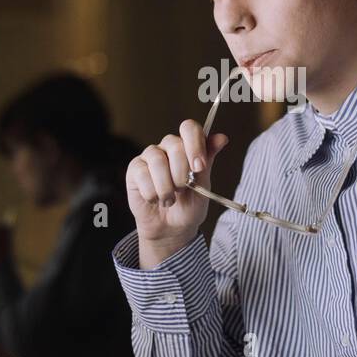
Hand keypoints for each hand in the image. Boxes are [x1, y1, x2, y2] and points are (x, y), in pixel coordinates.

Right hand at [125, 119, 229, 262]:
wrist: (172, 228)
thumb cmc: (189, 206)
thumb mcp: (203, 185)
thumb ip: (208, 160)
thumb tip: (222, 137)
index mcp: (188, 146)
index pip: (189, 128)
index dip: (194, 145)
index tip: (199, 168)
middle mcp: (168, 147)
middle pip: (174, 144)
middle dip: (181, 172)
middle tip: (183, 189)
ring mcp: (150, 156)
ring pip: (157, 161)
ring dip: (166, 187)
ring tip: (170, 200)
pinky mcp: (135, 169)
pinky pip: (142, 175)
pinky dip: (152, 193)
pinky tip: (155, 200)